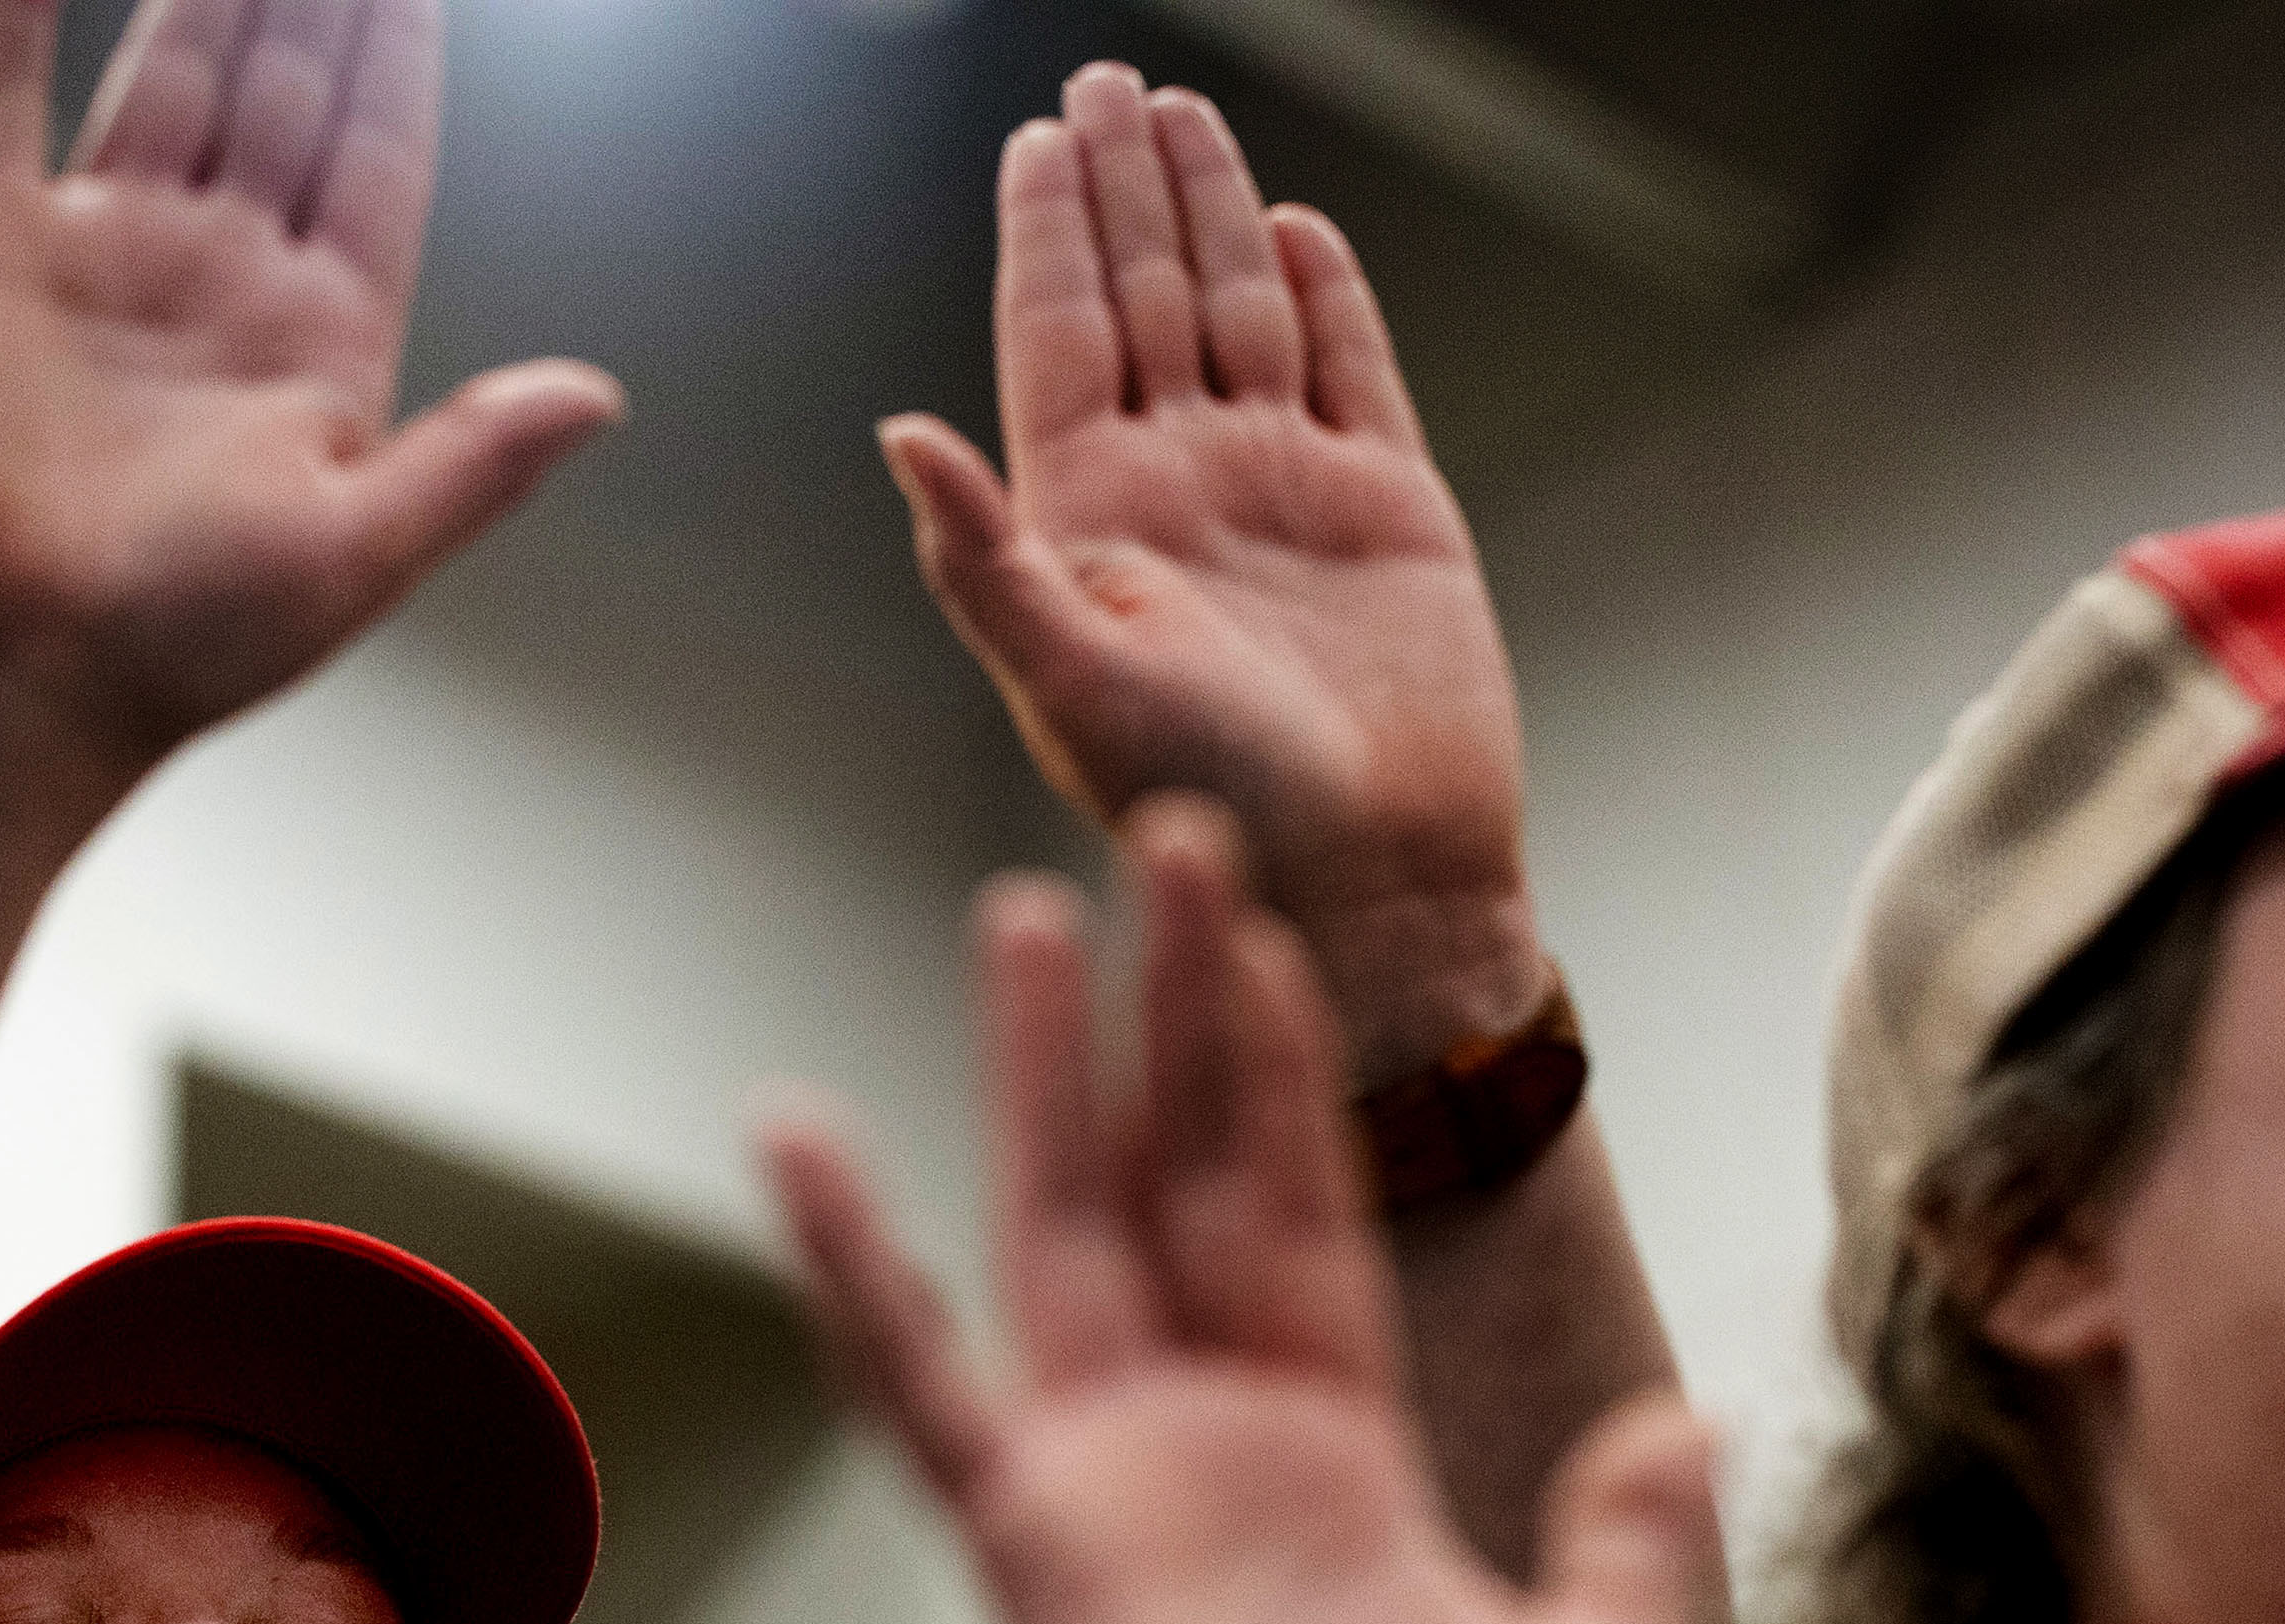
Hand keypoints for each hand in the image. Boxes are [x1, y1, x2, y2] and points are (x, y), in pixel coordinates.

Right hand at [0, 0, 620, 779]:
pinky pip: (6, 91)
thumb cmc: (173, 649)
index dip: (401, 56)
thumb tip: (601, 396)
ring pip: (171, 72)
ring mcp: (103, 254)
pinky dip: (21, 4)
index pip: (377, 159)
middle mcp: (215, 283)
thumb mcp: (358, 548)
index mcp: (313, 347)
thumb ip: (478, 457)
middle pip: (283, 93)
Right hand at [762, 804, 1711, 1623]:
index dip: (1290, 1075)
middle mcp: (1215, 1450)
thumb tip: (1677, 1422)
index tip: (1271, 935)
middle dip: (1184, 1010)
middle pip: (1189, 1179)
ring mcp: (1117, 1489)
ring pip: (1068, 1231)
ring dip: (1049, 1076)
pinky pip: (926, 1386)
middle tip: (1171, 836)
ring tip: (1029, 915)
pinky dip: (859, 1264)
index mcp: (1338, 1465)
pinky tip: (796, 1135)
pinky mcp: (1045, 1550)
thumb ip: (1634, 1538)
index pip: (1306, 1218)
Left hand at [882, 69, 1538, 1080]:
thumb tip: (897, 432)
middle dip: (1122, 189)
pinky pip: (1349, 368)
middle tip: (1105, 79)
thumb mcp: (1070, 682)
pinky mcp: (1386, 505)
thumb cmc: (1213, 806)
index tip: (1038, 136)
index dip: (1047, 234)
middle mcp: (1180, 491)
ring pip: (1238, 312)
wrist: (1373, 882)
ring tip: (1181, 111)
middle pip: (1141, 297)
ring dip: (1209, 210)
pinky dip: (1324, 293)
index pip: (1058, 338)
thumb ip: (981, 558)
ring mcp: (1283, 490)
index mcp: (1092, 522)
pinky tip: (1289, 225)